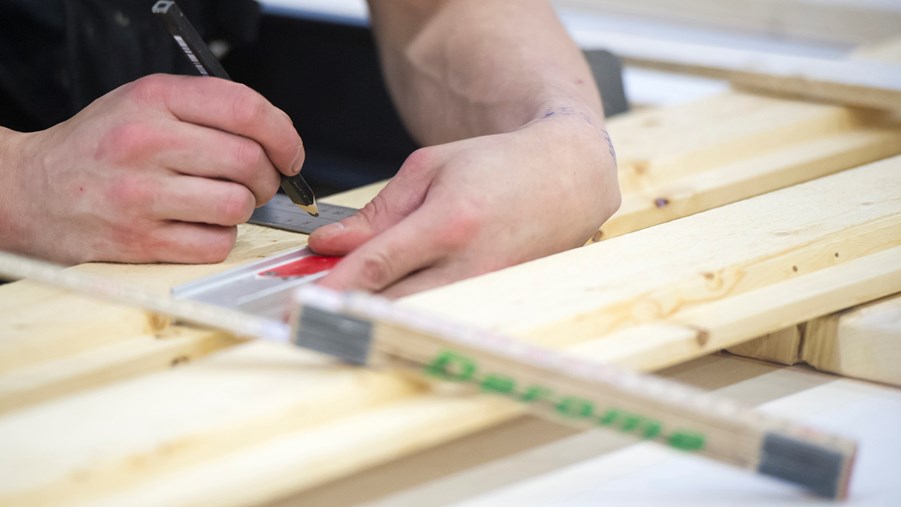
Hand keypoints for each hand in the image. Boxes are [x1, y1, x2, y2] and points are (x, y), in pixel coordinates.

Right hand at [0, 74, 303, 263]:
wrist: (33, 192)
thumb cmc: (100, 147)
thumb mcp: (144, 104)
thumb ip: (208, 111)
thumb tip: (278, 141)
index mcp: (154, 99)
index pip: (246, 109)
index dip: (284, 135)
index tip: (291, 154)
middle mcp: (146, 143)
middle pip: (249, 162)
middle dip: (267, 178)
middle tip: (255, 183)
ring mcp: (141, 195)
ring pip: (237, 205)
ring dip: (241, 209)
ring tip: (219, 203)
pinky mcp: (139, 241)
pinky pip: (215, 244)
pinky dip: (218, 239)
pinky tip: (197, 227)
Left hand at [309, 114, 619, 296]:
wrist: (567, 177)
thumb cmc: (497, 165)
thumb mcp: (430, 169)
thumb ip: (377, 212)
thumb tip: (328, 243)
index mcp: (449, 221)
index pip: (378, 265)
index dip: (334, 288)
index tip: (298, 304)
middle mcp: (470, 262)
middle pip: (393, 304)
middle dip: (346, 314)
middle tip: (306, 318)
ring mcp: (487, 288)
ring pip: (415, 319)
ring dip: (374, 321)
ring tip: (339, 317)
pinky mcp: (497, 301)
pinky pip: (441, 317)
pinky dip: (409, 318)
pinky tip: (385, 313)